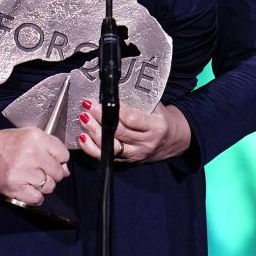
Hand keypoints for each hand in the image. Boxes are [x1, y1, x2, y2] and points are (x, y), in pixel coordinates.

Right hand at [0, 126, 70, 207]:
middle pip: (58, 173)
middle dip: (51, 175)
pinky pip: (37, 198)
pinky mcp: (15, 187)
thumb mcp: (27, 136)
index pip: (63, 155)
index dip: (59, 160)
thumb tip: (65, 169)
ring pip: (49, 187)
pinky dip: (34, 197)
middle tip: (39, 172)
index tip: (50, 161)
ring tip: (31, 180)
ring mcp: (24, 171)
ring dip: (43, 187)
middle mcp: (32, 153)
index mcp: (36, 138)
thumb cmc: (3, 145)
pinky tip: (27, 190)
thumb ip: (48, 148)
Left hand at [75, 100, 192, 164]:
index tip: (99, 101)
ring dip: (93, 133)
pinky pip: (106, 157)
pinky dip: (92, 148)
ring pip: (111, 147)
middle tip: (87, 107)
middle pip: (118, 133)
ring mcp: (135, 155)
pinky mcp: (126, 162)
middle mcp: (145, 143)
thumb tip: (111, 93)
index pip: (131, 119)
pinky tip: (83, 138)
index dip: (113, 110)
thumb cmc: (161, 119)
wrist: (172, 141)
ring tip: (83, 119)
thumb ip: (137, 102)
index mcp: (155, 126)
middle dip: (99, 119)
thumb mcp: (155, 107)